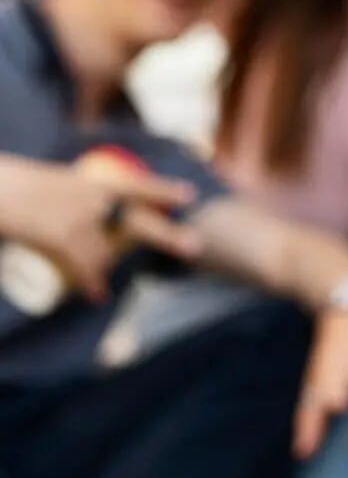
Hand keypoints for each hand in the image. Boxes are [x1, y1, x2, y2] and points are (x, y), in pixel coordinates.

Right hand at [0, 156, 200, 301]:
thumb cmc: (20, 186)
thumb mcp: (59, 183)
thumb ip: (84, 197)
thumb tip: (103, 216)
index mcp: (94, 182)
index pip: (137, 185)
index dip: (165, 191)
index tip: (191, 196)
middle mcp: (94, 199)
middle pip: (139, 221)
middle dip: (167, 236)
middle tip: (196, 246)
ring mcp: (82, 220)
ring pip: (108, 252)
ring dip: (108, 267)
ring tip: (106, 280)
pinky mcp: (65, 239)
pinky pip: (86, 267)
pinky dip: (93, 284)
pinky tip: (99, 296)